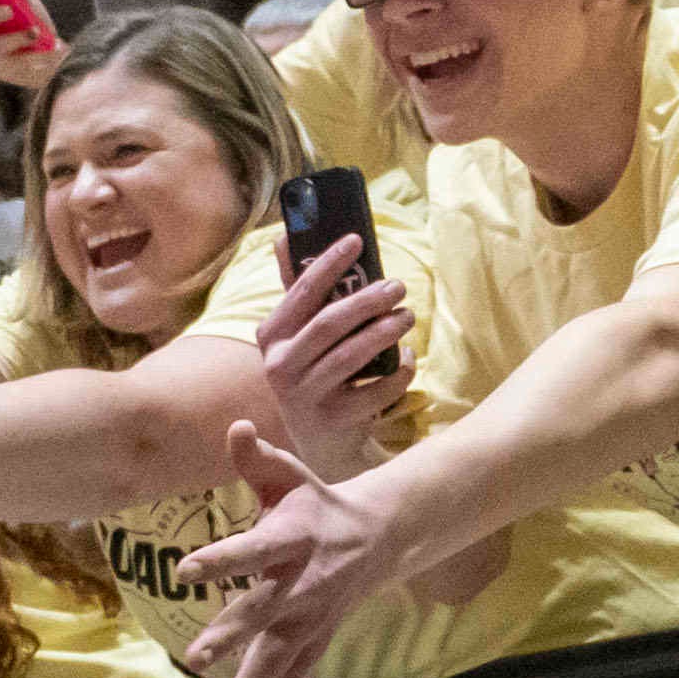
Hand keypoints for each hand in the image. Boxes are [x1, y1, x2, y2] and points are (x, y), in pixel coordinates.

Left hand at [175, 439, 400, 677]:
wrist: (377, 537)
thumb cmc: (315, 503)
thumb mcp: (290, 474)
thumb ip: (257, 458)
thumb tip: (236, 428)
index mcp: (292, 540)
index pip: (251, 548)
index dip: (220, 559)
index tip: (185, 570)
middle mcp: (302, 586)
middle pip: (264, 615)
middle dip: (232, 636)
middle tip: (197, 657)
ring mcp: (310, 622)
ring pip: (278, 665)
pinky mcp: (312, 645)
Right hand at [255, 249, 408, 476]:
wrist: (321, 441)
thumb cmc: (314, 371)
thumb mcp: (297, 334)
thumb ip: (296, 290)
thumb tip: (284, 236)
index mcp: (270, 336)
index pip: (301, 292)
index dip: (329, 263)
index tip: (356, 240)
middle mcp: (279, 367)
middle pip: (329, 324)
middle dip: (367, 300)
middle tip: (398, 286)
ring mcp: (303, 397)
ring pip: (351, 356)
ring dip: (385, 332)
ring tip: (408, 316)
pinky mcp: (332, 421)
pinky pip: (374, 392)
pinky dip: (396, 373)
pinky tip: (407, 358)